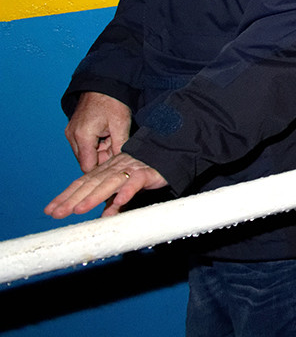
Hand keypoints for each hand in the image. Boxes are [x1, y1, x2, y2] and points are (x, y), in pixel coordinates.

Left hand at [45, 150, 166, 218]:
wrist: (170, 152)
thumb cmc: (145, 170)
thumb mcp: (126, 187)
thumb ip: (114, 201)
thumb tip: (104, 217)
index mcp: (106, 171)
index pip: (82, 183)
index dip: (65, 196)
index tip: (50, 210)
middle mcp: (114, 169)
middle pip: (90, 184)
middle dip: (72, 199)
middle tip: (57, 213)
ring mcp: (130, 169)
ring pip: (109, 183)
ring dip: (94, 196)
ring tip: (80, 209)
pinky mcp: (146, 173)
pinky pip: (135, 182)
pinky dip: (126, 191)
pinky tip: (118, 202)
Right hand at [64, 91, 131, 173]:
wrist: (103, 84)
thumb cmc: (112, 102)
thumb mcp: (121, 125)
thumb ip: (119, 146)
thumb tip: (121, 163)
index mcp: (82, 137)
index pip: (88, 166)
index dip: (103, 167)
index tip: (116, 164)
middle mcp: (72, 137)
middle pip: (86, 160)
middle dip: (102, 158)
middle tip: (116, 144)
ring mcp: (71, 133)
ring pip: (85, 153)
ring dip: (99, 150)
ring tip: (111, 136)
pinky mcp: (73, 129)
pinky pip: (84, 144)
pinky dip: (95, 143)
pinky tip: (105, 133)